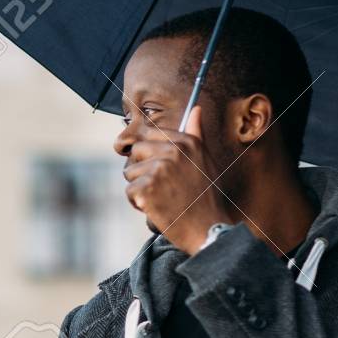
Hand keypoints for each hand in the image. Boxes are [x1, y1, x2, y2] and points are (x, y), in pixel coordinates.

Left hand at [122, 105, 235, 254]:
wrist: (208, 229)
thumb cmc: (206, 197)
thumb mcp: (206, 161)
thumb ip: (196, 134)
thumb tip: (196, 109)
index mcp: (187, 142)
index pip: (149, 133)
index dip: (148, 152)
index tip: (155, 166)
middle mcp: (173, 151)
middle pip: (136, 152)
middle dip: (142, 171)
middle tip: (162, 187)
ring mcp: (159, 169)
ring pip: (130, 174)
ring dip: (141, 189)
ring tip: (162, 199)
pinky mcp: (147, 188)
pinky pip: (130, 192)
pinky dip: (139, 204)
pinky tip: (157, 208)